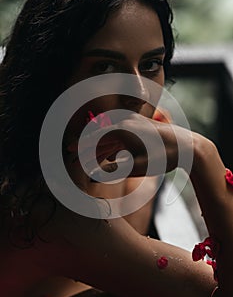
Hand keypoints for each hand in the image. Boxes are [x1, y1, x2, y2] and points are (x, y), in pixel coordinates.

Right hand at [76, 113, 193, 180]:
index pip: (94, 138)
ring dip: (98, 146)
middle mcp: (125, 123)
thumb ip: (114, 170)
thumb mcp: (137, 167)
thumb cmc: (163, 157)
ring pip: (109, 135)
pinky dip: (111, 143)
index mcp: (122, 131)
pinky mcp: (139, 126)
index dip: (79, 146)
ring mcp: (133, 122)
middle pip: (99, 135)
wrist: (187, 145)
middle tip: (72, 155)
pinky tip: (108, 154)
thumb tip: (96, 174)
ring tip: (88, 158)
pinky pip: (119, 133)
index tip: (67, 151)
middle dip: (85, 147)